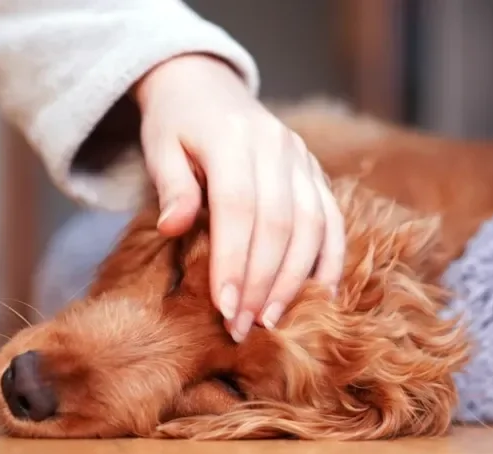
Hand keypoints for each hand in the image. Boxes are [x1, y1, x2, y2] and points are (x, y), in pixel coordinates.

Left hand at [133, 54, 344, 341]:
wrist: (207, 87)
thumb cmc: (176, 125)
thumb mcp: (159, 146)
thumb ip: (170, 186)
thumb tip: (173, 228)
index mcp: (232, 136)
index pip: (237, 207)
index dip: (233, 261)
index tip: (224, 308)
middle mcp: (276, 146)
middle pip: (278, 224)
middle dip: (262, 283)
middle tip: (242, 327)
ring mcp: (303, 159)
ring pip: (312, 226)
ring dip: (295, 280)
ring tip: (271, 321)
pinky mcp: (317, 173)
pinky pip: (333, 221)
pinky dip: (330, 261)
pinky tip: (319, 298)